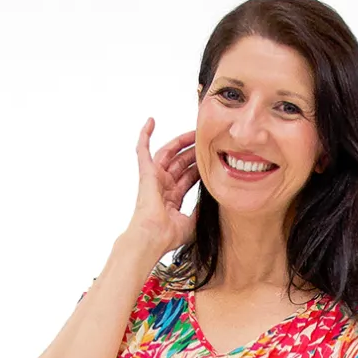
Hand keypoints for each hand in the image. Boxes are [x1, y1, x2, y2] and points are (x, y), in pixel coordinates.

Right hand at [125, 117, 199, 257]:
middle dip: (194, 151)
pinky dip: (145, 135)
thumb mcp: (192, 222)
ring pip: (168, 153)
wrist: (153, 237)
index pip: (188, 177)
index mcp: (172, 198)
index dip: (199, 167)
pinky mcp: (146, 172)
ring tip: (195, 131)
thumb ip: (201, 211)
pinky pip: (143, 150)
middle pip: (180, 163)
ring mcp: (154, 178)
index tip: (211, 158)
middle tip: (208, 140)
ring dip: (181, 142)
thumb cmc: (168, 235)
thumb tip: (214, 201)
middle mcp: (163, 186)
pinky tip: (151, 121)